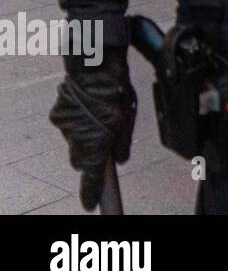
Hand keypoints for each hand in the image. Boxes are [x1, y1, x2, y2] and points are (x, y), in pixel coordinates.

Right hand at [49, 46, 135, 210]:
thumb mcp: (127, 118)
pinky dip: (77, 122)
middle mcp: (75, 139)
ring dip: (84, 135)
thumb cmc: (115, 90)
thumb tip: (120, 161)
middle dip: (90, 155)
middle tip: (104, 141)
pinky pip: (68, 126)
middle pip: (81, 159)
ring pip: (74, 141)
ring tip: (98, 114)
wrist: (94, 65)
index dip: (92, 192)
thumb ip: (123, 143)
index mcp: (96, 143)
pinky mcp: (56, 116)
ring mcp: (64, 128)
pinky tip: (87, 106)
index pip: (92, 177)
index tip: (90, 205)